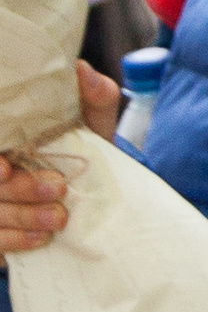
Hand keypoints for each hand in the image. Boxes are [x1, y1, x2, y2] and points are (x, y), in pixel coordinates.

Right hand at [0, 65, 121, 253]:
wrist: (94, 192)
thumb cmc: (81, 147)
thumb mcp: (92, 120)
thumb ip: (93, 95)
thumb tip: (83, 70)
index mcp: (6, 140)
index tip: (6, 168)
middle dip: (20, 188)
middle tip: (58, 188)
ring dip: (23, 216)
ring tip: (59, 218)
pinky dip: (17, 240)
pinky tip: (42, 238)